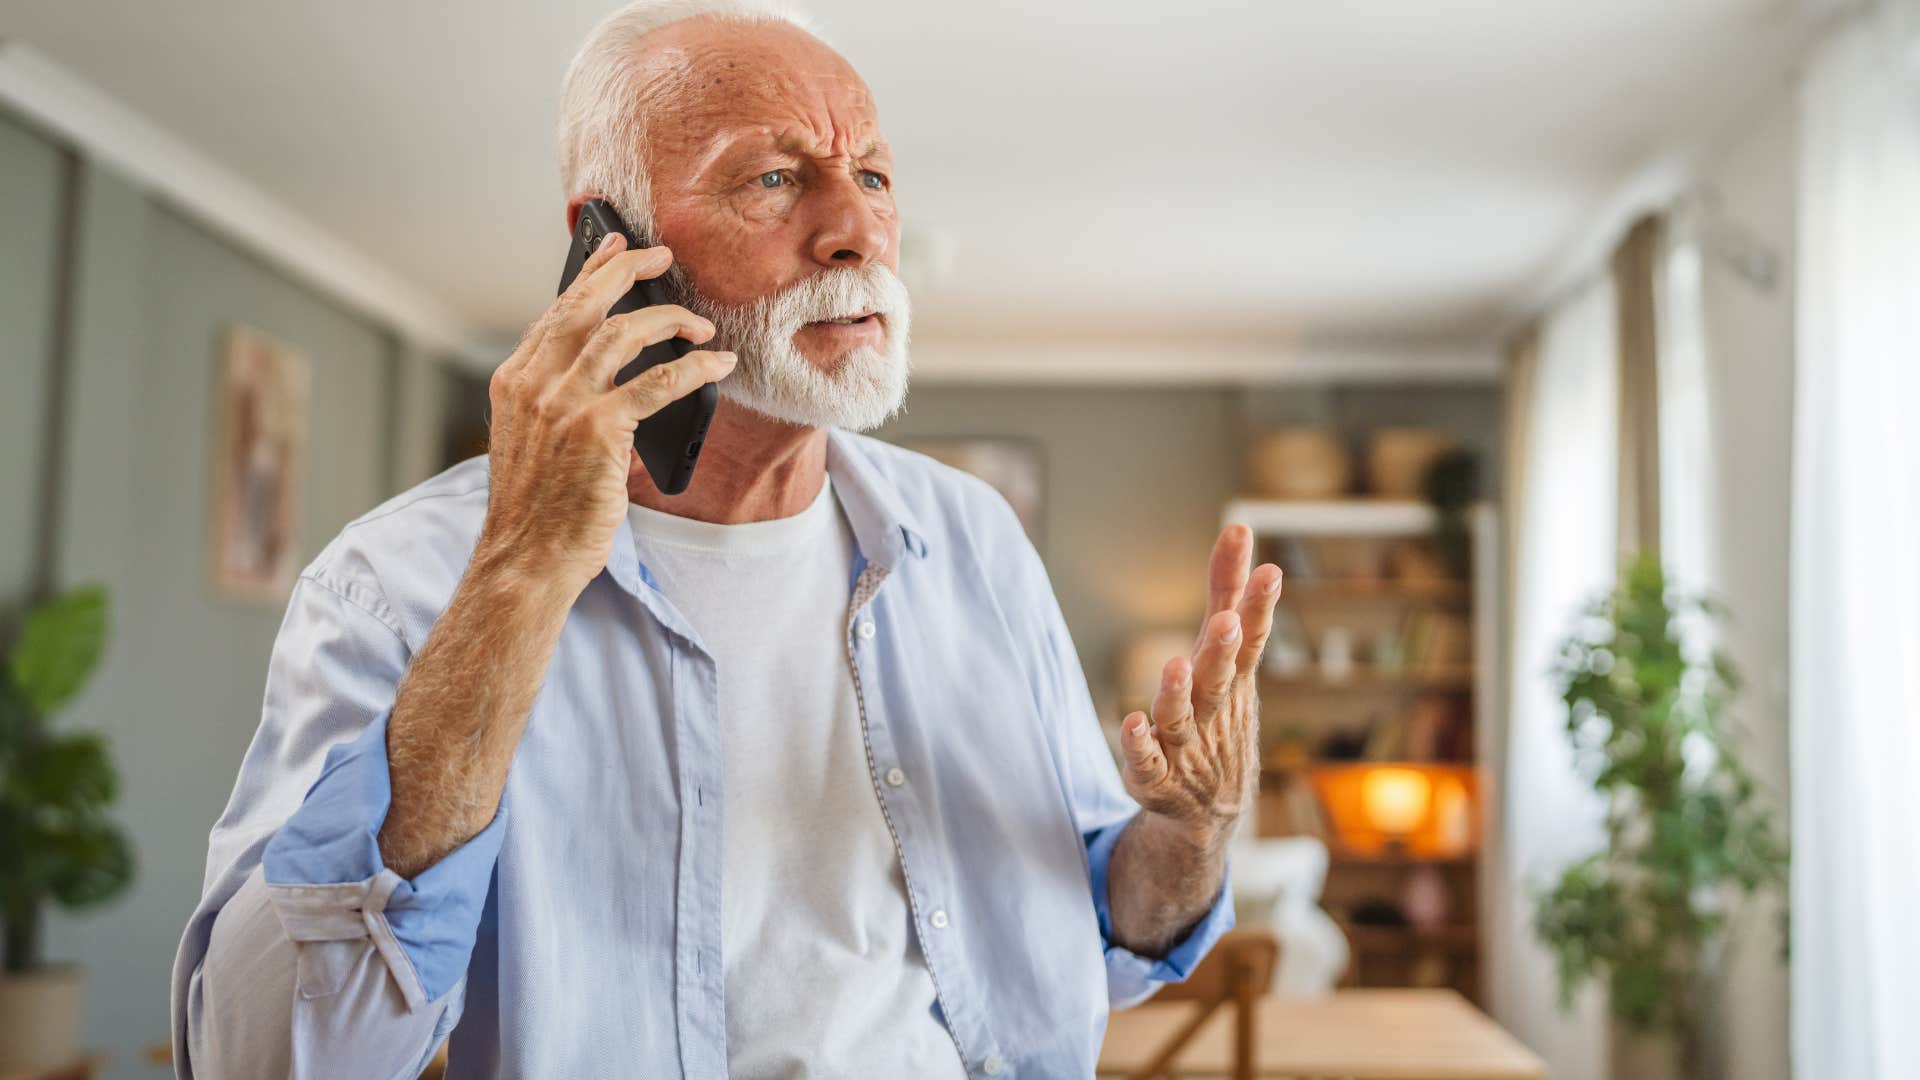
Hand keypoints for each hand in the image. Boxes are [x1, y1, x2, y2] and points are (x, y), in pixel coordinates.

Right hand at [477, 232, 735, 598]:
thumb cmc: (539, 508)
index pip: (556, 312)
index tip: (615, 249)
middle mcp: (533, 384)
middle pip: (585, 304)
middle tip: (663, 257)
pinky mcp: (598, 430)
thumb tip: (610, 368)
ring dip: (670, 319)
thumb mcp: (533, 440)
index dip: (590, 275)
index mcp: (514, 382)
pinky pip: (659, 382)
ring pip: (622, 333)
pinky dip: (694, 368)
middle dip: (627, 270)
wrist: (528, 558)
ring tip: (701, 324)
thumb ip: (557, 400)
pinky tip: (717, 365)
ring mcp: (563, 404)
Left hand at [1118, 524, 1282, 847]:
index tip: (1271, 571)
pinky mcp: (1155, 777)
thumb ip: (1227, 593)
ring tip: (1175, 666)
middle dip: (1223, 650)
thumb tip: (1238, 528)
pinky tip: (1131, 723)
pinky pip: (1146, 762)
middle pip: (1219, 678)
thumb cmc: (1219, 714)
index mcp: (1232, 679)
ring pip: (1181, 718)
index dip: (1260, 607)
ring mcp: (1186, 747)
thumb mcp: (1227, 655)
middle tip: (1228, 622)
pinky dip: (1139, 745)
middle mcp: (1213, 710)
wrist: (1212, 809)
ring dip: (1177, 694)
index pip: (1250, 640)